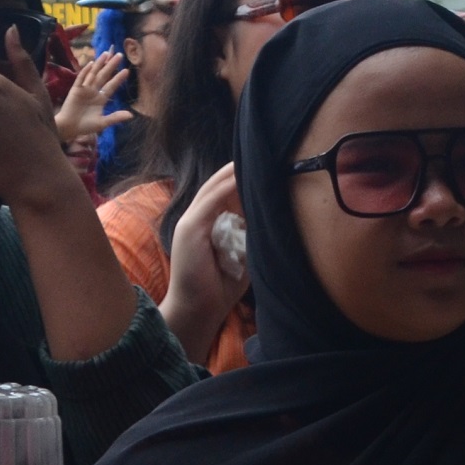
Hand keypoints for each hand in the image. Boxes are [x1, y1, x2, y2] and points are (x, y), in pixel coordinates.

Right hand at [52, 50, 136, 145]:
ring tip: (106, 54)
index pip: (111, 86)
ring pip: (93, 74)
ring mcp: (84, 89)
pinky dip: (85, 71)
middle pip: (104, 76)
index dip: (118, 78)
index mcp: (101, 99)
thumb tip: (131, 115)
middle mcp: (94, 91)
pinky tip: (91, 63)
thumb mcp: (102, 122)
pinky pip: (81, 79)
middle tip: (119, 55)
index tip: (126, 71)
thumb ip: (115, 117)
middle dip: (111, 65)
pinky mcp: (75, 90)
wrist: (69, 128)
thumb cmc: (85, 126)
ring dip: (99, 64)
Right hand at [161, 163, 248, 358]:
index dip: (243, 177)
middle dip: (240, 169)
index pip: (224, 191)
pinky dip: (227, 187)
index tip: (267, 165)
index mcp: (208, 222)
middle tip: (266, 154)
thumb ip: (250, 232)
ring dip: (235, 173)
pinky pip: (210, 201)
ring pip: (215, 188)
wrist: (199, 309)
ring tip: (258, 159)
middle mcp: (197, 217)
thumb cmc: (222, 285)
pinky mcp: (190, 228)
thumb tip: (274, 216)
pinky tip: (243, 176)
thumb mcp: (241, 251)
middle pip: (218, 184)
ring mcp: (191, 221)